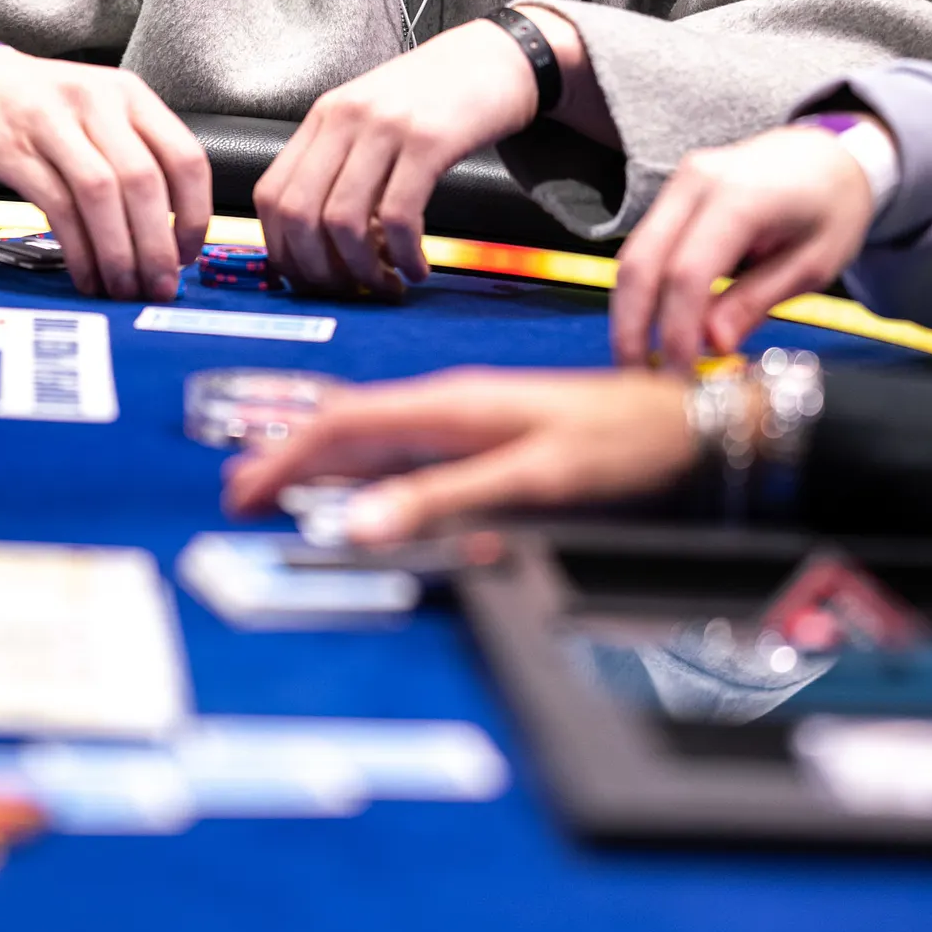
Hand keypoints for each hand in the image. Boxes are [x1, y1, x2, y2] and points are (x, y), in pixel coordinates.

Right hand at [0, 46, 210, 299]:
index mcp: (130, 95)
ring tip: (123, 287)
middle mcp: (96, 102)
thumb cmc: (39, 103)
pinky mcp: (13, 150)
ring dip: (118, 252)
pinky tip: (86, 274)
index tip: (189, 254)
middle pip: (143, 181)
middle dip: (157, 244)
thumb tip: (171, 233)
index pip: (185, 157)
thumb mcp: (98, 109)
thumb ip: (136, 154)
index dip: (195, 215)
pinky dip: (77, 249)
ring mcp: (52, 123)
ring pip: (100, 195)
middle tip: (159, 286)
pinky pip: (57, 207)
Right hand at [222, 366, 698, 543]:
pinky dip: (366, 467)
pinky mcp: (490, 435)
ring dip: (322, 462)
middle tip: (241, 495)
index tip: (242, 492)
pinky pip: (407, 448)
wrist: (690, 421)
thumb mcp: (533, 479)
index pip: (343, 425)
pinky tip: (361, 483)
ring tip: (281, 487)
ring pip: (374, 437)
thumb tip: (358, 526)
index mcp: (452, 406)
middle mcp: (452, 405)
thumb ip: (445, 501)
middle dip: (287, 457)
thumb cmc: (623, 443)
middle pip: (348, 427)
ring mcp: (469, 419)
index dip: (286, 458)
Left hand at [253, 19, 538, 292]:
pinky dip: (403, 255)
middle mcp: (345, 119)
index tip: (309, 279)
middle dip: (318, 270)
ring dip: (362, 270)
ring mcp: (385, 128)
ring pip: (343, 221)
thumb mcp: (374, 117)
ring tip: (387, 284)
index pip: (272, 195)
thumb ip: (344, 164)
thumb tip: (324, 241)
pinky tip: (417, 267)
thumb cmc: (438, 95)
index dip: (283, 250)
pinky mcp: (429, 141)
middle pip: (299, 214)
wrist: (499, 55)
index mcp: (324, 117)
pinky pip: (399, 216)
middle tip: (348, 292)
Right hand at [612, 124, 882, 371]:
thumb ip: (757, 300)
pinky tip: (653, 326)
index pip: (688, 274)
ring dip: (630, 311)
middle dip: (632, 326)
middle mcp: (697, 181)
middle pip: (641, 262)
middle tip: (638, 376)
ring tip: (641, 360)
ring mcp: (679, 182)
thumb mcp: (814, 263)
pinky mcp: (673, 192)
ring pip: (633, 254)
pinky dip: (644, 290)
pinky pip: (646, 245)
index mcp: (741, 196)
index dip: (675, 331)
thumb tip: (711, 343)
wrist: (829, 154)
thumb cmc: (832, 207)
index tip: (679, 375)